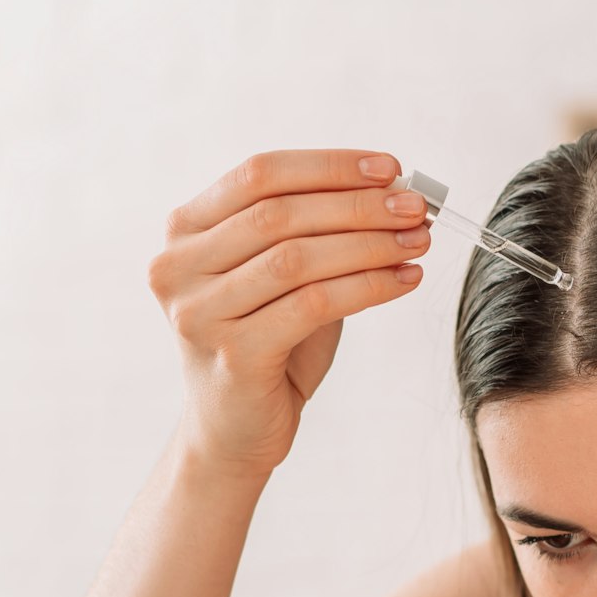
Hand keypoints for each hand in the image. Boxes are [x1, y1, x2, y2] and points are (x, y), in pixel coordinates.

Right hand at [147, 149, 432, 479]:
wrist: (235, 430)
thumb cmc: (266, 344)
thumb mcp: (280, 274)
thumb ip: (314, 231)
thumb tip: (392, 194)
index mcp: (184, 230)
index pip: (259, 173)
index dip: (328, 166)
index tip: (389, 169)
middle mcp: (178, 267)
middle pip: (279, 213)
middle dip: (358, 205)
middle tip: (415, 207)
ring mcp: (199, 313)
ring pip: (297, 258)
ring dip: (369, 244)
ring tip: (418, 241)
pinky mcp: (232, 355)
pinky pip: (313, 304)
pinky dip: (368, 287)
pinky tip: (404, 280)